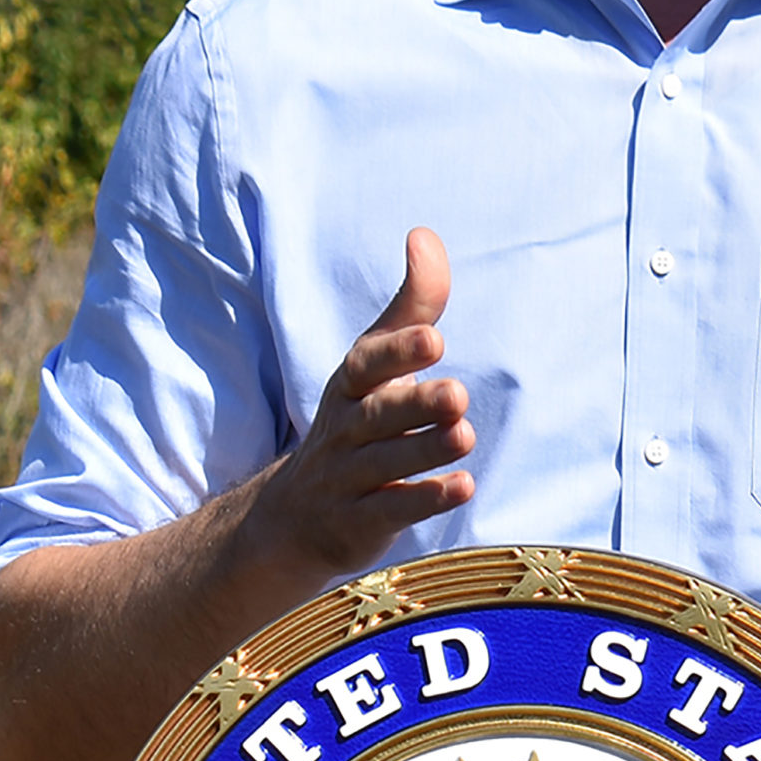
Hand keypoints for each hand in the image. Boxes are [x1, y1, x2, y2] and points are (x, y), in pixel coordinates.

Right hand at [250, 227, 475, 575]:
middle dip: (416, 404)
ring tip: (464, 435)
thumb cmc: (355, 425)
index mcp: (350, 388)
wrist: (295, 517)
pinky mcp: (360, 524)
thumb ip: (411, 308)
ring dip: (425, 449)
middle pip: (379, 415)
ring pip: (386, 464)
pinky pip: (391, 511)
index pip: (367, 364)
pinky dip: (425, 499)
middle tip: (456, 395)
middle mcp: (345, 431)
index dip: (397, 351)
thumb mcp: (374, 367)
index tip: (434, 337)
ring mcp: (348, 480)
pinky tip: (463, 486)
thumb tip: (424, 236)